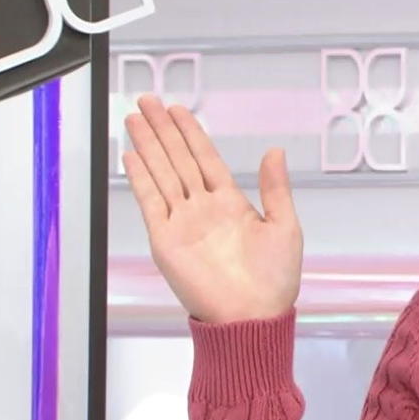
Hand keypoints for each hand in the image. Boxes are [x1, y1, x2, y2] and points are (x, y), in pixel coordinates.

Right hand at [122, 94, 302, 323]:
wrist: (252, 318)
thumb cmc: (274, 282)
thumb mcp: (285, 226)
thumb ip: (275, 188)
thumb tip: (275, 151)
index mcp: (231, 203)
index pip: (205, 157)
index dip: (191, 132)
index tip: (178, 109)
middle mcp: (204, 208)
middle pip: (178, 158)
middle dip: (163, 129)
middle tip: (147, 100)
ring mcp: (183, 222)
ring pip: (162, 173)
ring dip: (148, 145)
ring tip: (135, 118)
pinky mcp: (166, 241)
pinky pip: (151, 202)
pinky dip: (141, 178)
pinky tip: (132, 155)